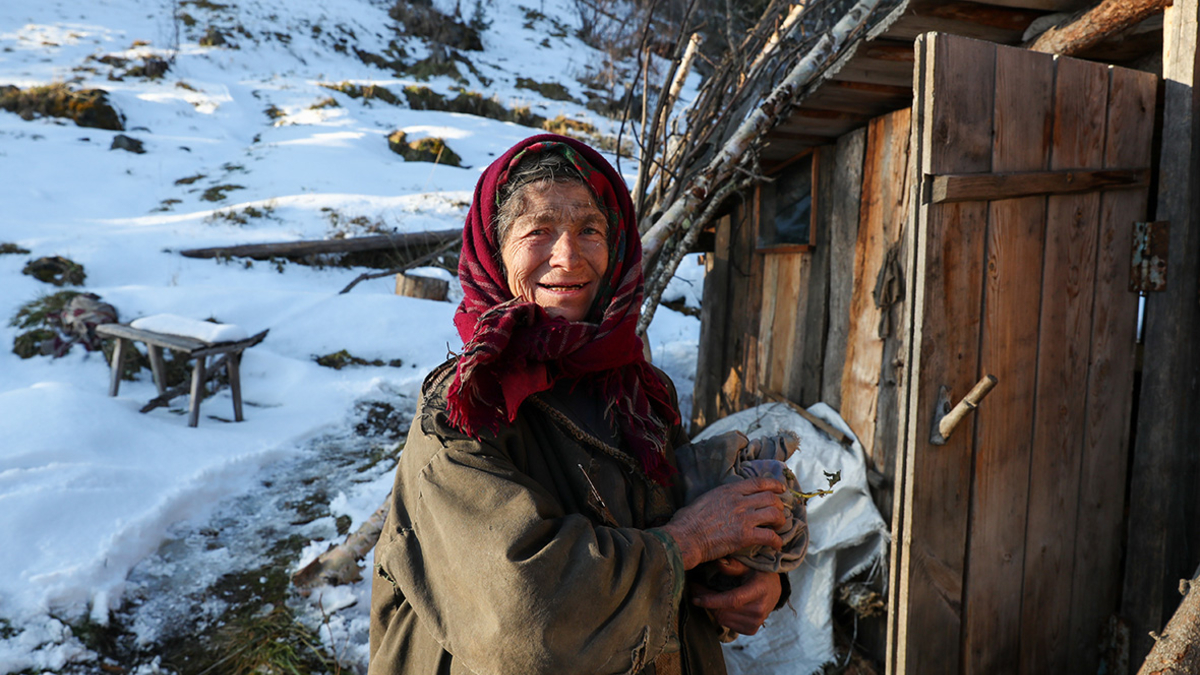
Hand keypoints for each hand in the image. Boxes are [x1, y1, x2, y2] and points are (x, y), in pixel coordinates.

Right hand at [660, 477, 786, 569]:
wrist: (685, 537)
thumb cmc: (687, 520)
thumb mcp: (705, 498)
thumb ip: (720, 497)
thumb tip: (722, 501)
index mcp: (729, 490)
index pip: (759, 482)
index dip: (774, 485)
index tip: (781, 489)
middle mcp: (739, 501)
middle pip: (771, 498)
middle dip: (779, 506)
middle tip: (779, 514)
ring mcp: (743, 518)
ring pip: (774, 514)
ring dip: (780, 522)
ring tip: (778, 529)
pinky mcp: (744, 536)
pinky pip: (769, 536)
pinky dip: (777, 541)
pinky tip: (776, 545)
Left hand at [691, 558, 781, 635]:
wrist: (774, 590)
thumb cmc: (758, 574)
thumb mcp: (749, 565)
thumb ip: (734, 565)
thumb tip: (718, 563)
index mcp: (759, 591)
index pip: (732, 600)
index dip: (712, 600)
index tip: (695, 597)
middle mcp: (759, 610)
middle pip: (724, 611)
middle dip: (706, 601)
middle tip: (694, 589)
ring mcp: (756, 622)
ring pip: (723, 619)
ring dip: (711, 608)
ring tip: (704, 595)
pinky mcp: (751, 630)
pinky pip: (727, 625)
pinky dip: (719, 615)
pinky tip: (717, 605)